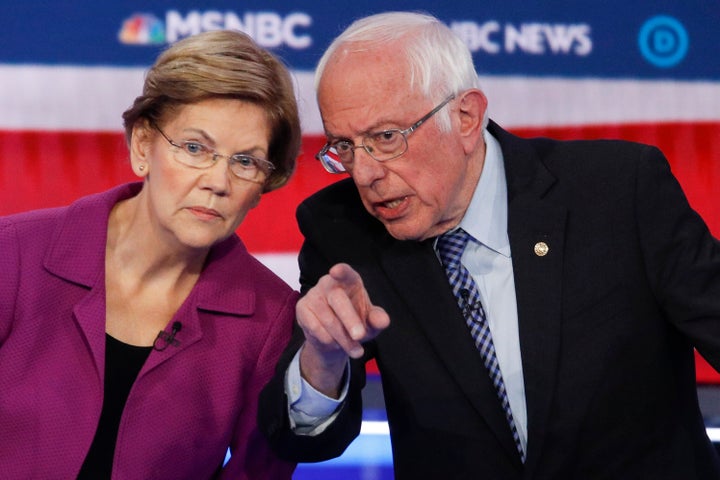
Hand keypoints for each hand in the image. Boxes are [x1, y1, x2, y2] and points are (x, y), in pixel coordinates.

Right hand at [297, 263, 388, 395]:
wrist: (335, 340)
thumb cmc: (355, 323)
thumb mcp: (370, 323)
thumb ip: (377, 319)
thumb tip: (384, 320)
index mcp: (349, 281)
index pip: (345, 273)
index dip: (341, 271)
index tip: (336, 271)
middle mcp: (329, 283)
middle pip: (338, 300)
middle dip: (350, 320)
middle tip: (360, 336)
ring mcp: (313, 295)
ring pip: (328, 319)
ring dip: (343, 339)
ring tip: (355, 351)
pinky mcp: (302, 308)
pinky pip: (315, 327)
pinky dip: (329, 341)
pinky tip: (336, 344)